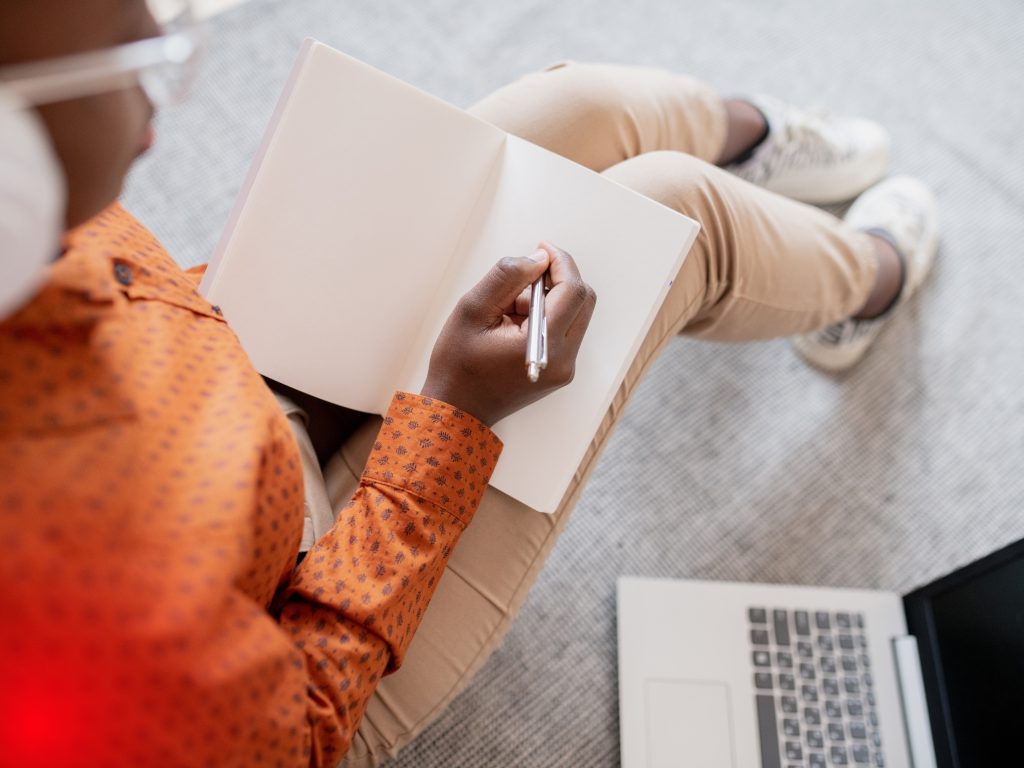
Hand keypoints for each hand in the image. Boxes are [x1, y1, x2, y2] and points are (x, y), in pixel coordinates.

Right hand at [420, 243, 596, 425]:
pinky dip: (546, 316)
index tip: (541, 248)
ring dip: (550, 299)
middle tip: (522, 279)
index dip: (561, 262)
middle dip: (557, 279)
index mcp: (543, 345)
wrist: (457, 410)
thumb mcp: (473, 310)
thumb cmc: (457, 364)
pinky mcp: (560, 371)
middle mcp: (563, 360)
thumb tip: (539, 258)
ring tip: (509, 310)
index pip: (573, 291)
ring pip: (576, 314)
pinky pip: (565, 330)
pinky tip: (514, 325)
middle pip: (583, 301)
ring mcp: (564, 368)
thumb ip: (507, 278)